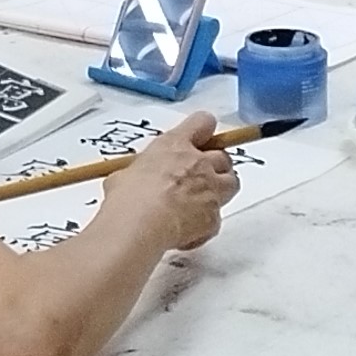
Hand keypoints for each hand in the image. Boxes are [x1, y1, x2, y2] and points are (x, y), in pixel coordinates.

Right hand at [103, 112, 237, 250]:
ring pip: (231, 183)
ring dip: (220, 191)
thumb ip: (138, 174)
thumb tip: (130, 182)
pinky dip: (204, 226)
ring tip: (200, 203)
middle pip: (223, 156)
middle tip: (199, 177)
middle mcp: (198, 163)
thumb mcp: (124, 175)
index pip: (202, 122)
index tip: (201, 136)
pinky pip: (216, 220)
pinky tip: (186, 232)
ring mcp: (210, 189)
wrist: (139, 225)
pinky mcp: (214, 217)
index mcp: (174, 145)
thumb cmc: (128, 197)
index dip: (204, 130)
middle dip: (215, 166)